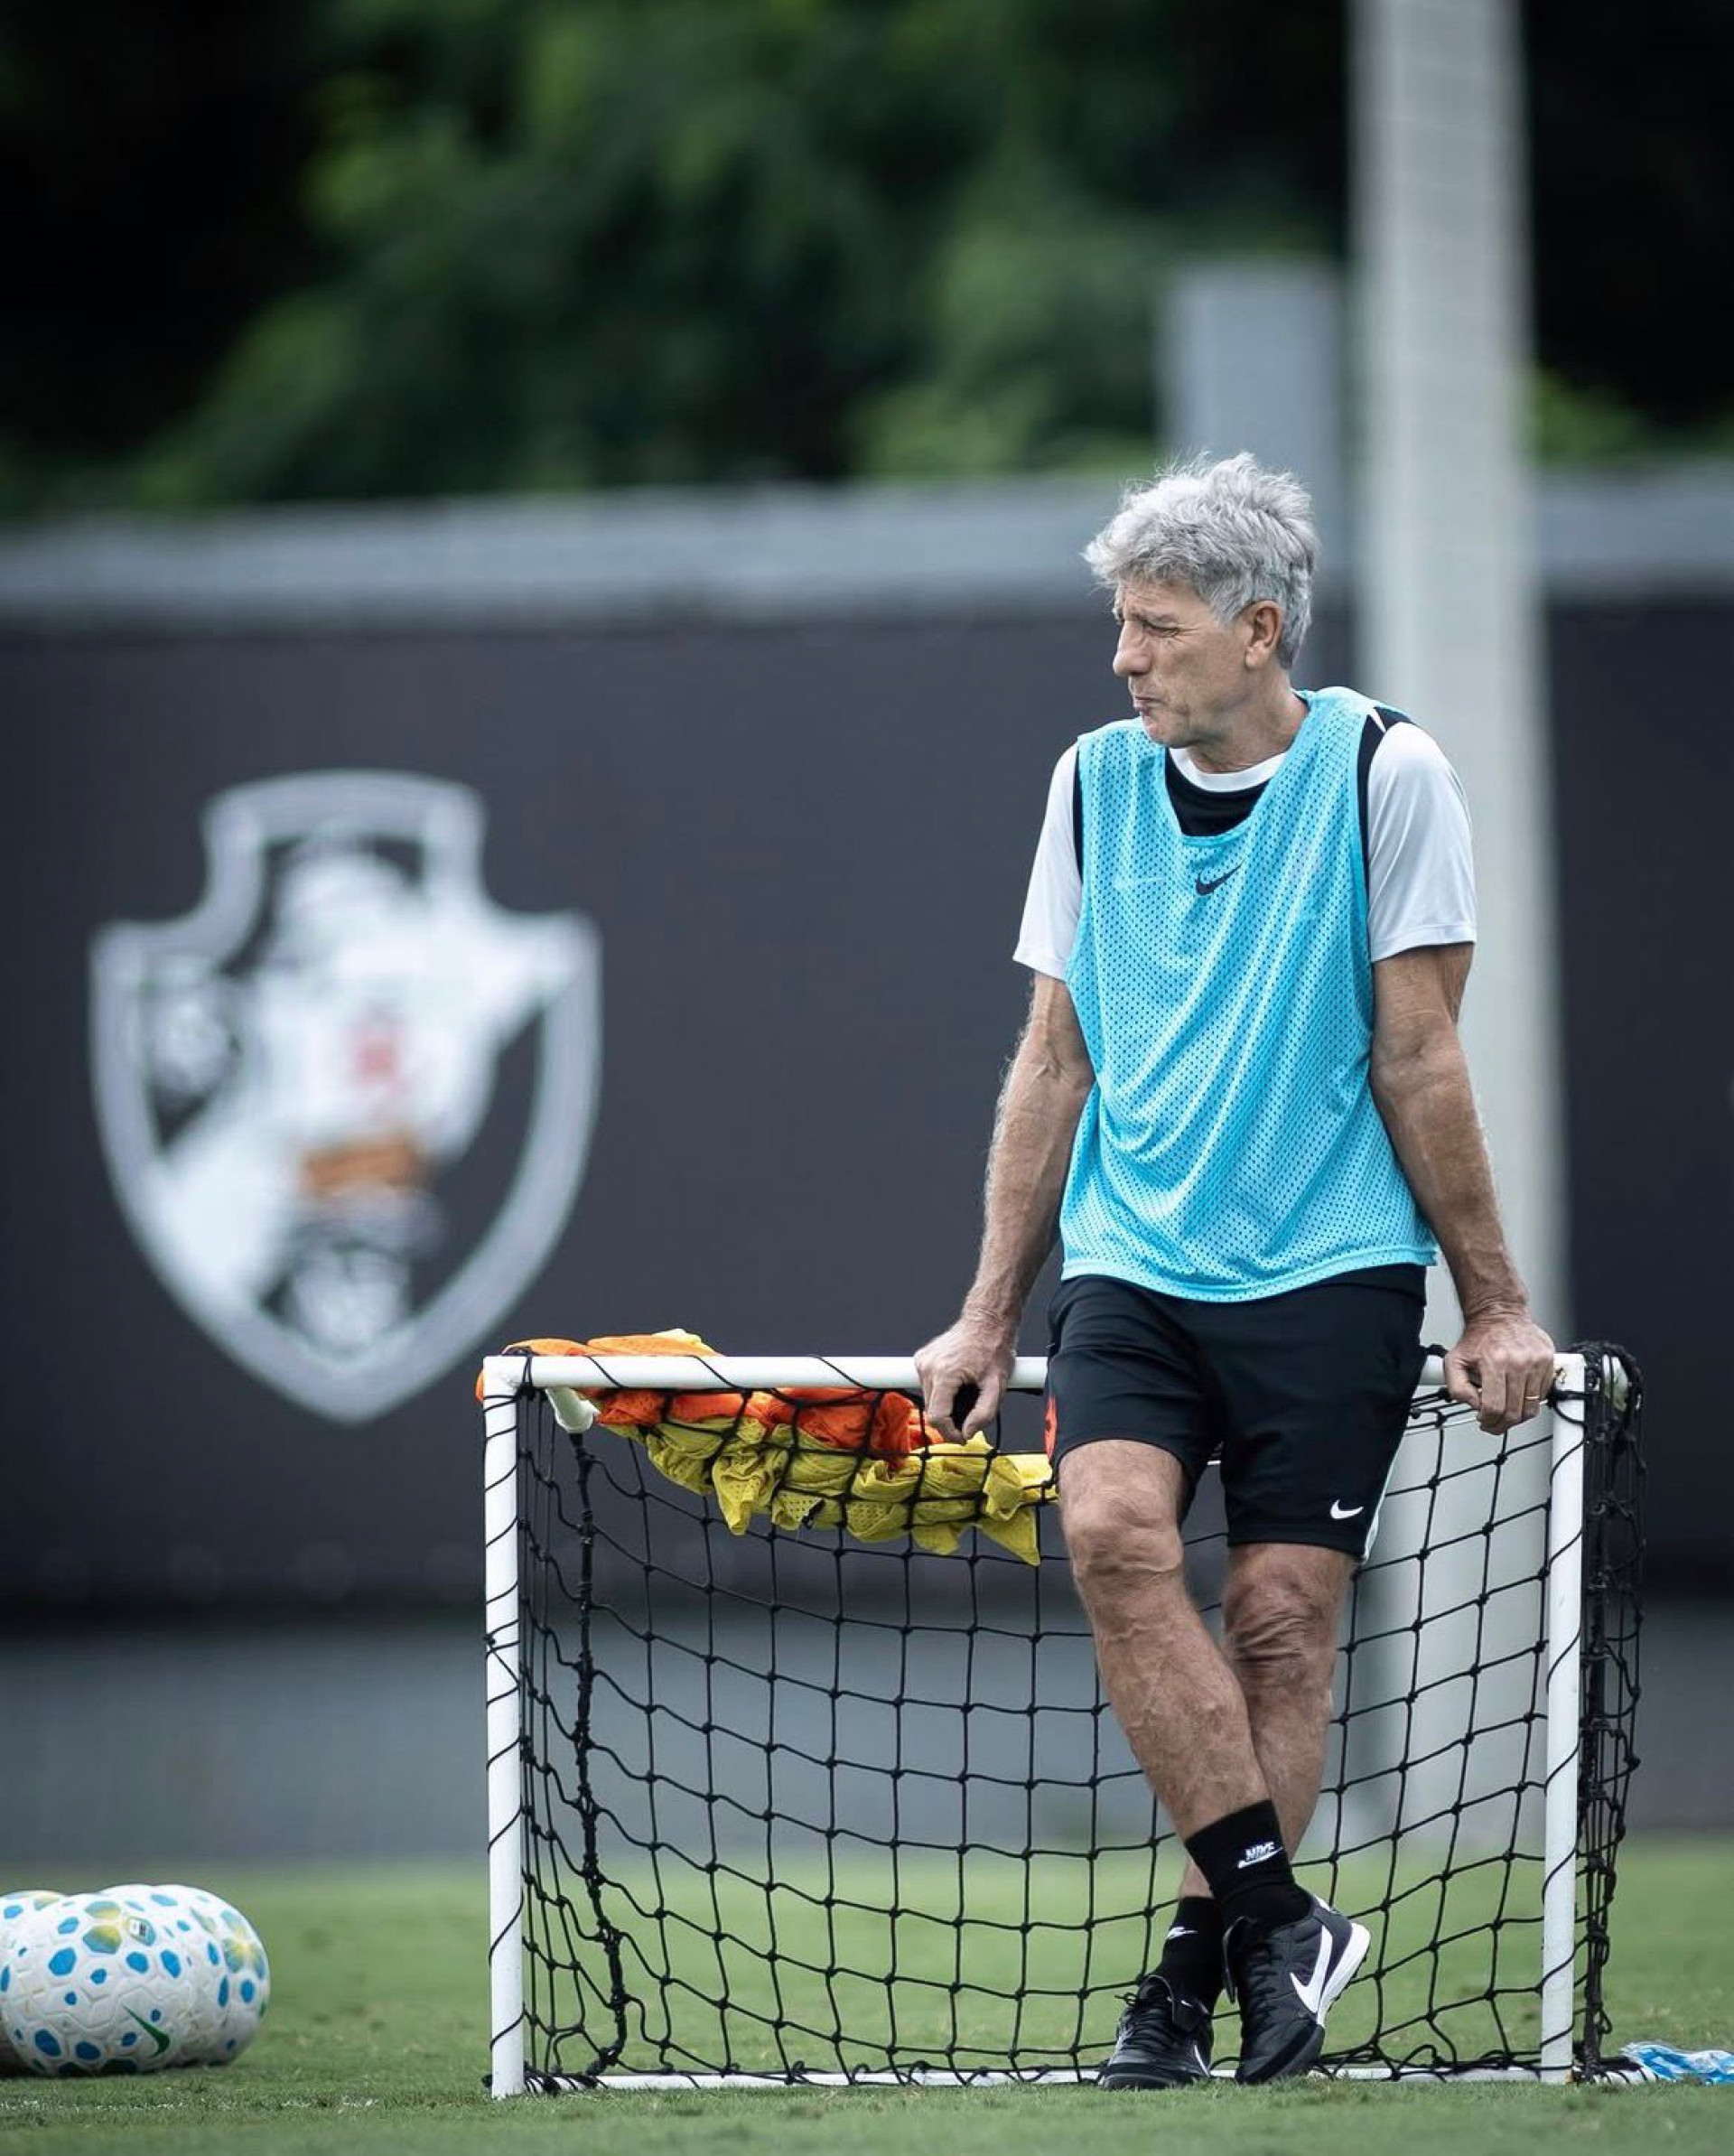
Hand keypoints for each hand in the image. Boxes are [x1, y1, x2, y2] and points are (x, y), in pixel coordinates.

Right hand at [913, 1314, 1016, 1440]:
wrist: (987, 1320)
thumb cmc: (994, 1348)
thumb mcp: (997, 1386)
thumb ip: (984, 1414)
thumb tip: (968, 1432)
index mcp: (944, 1374)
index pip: (937, 1417)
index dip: (950, 1433)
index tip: (963, 1437)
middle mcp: (927, 1367)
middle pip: (932, 1410)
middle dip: (951, 1420)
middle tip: (971, 1417)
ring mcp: (922, 1361)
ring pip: (929, 1399)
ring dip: (946, 1405)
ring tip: (967, 1395)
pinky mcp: (922, 1358)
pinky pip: (929, 1386)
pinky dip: (942, 1392)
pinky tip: (958, 1384)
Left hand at [1444, 1307, 1556, 1433]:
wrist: (1498, 1313)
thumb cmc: (1479, 1338)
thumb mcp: (1454, 1361)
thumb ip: (1458, 1388)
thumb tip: (1475, 1406)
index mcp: (1495, 1361)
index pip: (1495, 1407)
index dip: (1488, 1420)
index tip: (1484, 1420)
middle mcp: (1519, 1362)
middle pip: (1515, 1412)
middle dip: (1501, 1424)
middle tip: (1494, 1423)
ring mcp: (1537, 1362)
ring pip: (1531, 1407)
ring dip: (1517, 1415)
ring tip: (1505, 1410)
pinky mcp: (1549, 1361)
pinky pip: (1543, 1394)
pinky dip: (1530, 1400)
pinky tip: (1517, 1394)